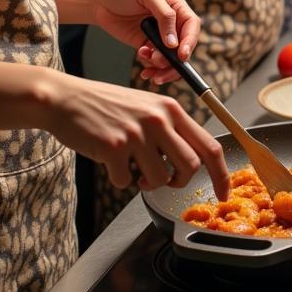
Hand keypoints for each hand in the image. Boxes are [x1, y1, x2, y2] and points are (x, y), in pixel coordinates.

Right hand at [42, 74, 230, 195]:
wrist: (67, 99)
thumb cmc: (108, 105)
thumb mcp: (149, 106)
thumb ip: (172, 128)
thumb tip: (193, 159)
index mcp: (172, 109)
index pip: (209, 146)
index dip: (221, 174)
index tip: (224, 193)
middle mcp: (159, 120)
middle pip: (190, 167)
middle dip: (179, 182)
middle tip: (165, 180)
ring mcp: (136, 133)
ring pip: (159, 179)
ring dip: (148, 183)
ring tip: (136, 171)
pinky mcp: (113, 147)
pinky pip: (126, 181)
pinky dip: (121, 179)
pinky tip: (112, 164)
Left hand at [91, 0, 199, 84]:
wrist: (98, 0)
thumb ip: (164, 16)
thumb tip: (173, 43)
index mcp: (177, 6)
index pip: (191, 26)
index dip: (189, 41)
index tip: (181, 55)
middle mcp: (171, 22)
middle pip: (184, 46)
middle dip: (175, 59)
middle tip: (161, 65)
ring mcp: (159, 36)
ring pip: (170, 57)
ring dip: (162, 66)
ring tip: (148, 62)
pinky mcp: (146, 45)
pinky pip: (155, 61)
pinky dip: (152, 69)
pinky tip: (144, 70)